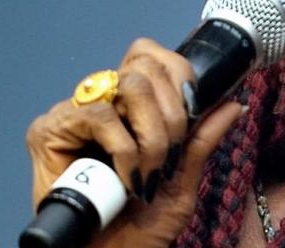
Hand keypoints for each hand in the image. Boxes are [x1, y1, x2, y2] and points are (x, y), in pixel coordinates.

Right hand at [25, 38, 243, 247]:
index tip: (193, 114)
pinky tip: (125, 176)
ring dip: (151, 134)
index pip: (155, 58)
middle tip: (168, 158)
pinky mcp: (49, 130)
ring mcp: (74, 113)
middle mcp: (103, 102)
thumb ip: (203, 140)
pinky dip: (123, 146)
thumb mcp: (183, 180)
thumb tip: (235, 104)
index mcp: (134, 108)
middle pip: (146, 66)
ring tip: (147, 174)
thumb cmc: (140, 227)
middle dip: (173, 114)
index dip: (181, 76)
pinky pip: (97, 113)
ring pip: (129, 84)